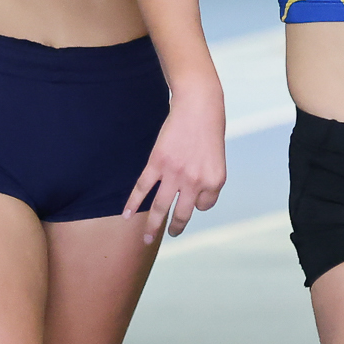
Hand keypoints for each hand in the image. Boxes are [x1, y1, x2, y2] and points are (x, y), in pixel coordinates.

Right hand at [127, 103, 226, 243]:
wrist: (198, 105)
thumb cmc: (210, 129)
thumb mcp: (216, 158)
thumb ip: (205, 179)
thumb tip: (190, 198)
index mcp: (215, 182)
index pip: (205, 206)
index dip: (198, 202)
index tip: (193, 195)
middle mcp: (196, 182)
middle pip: (182, 214)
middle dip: (176, 228)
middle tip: (171, 234)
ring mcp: (175, 174)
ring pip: (160, 208)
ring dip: (153, 226)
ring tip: (147, 238)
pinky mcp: (158, 163)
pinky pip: (143, 189)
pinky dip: (133, 203)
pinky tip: (126, 215)